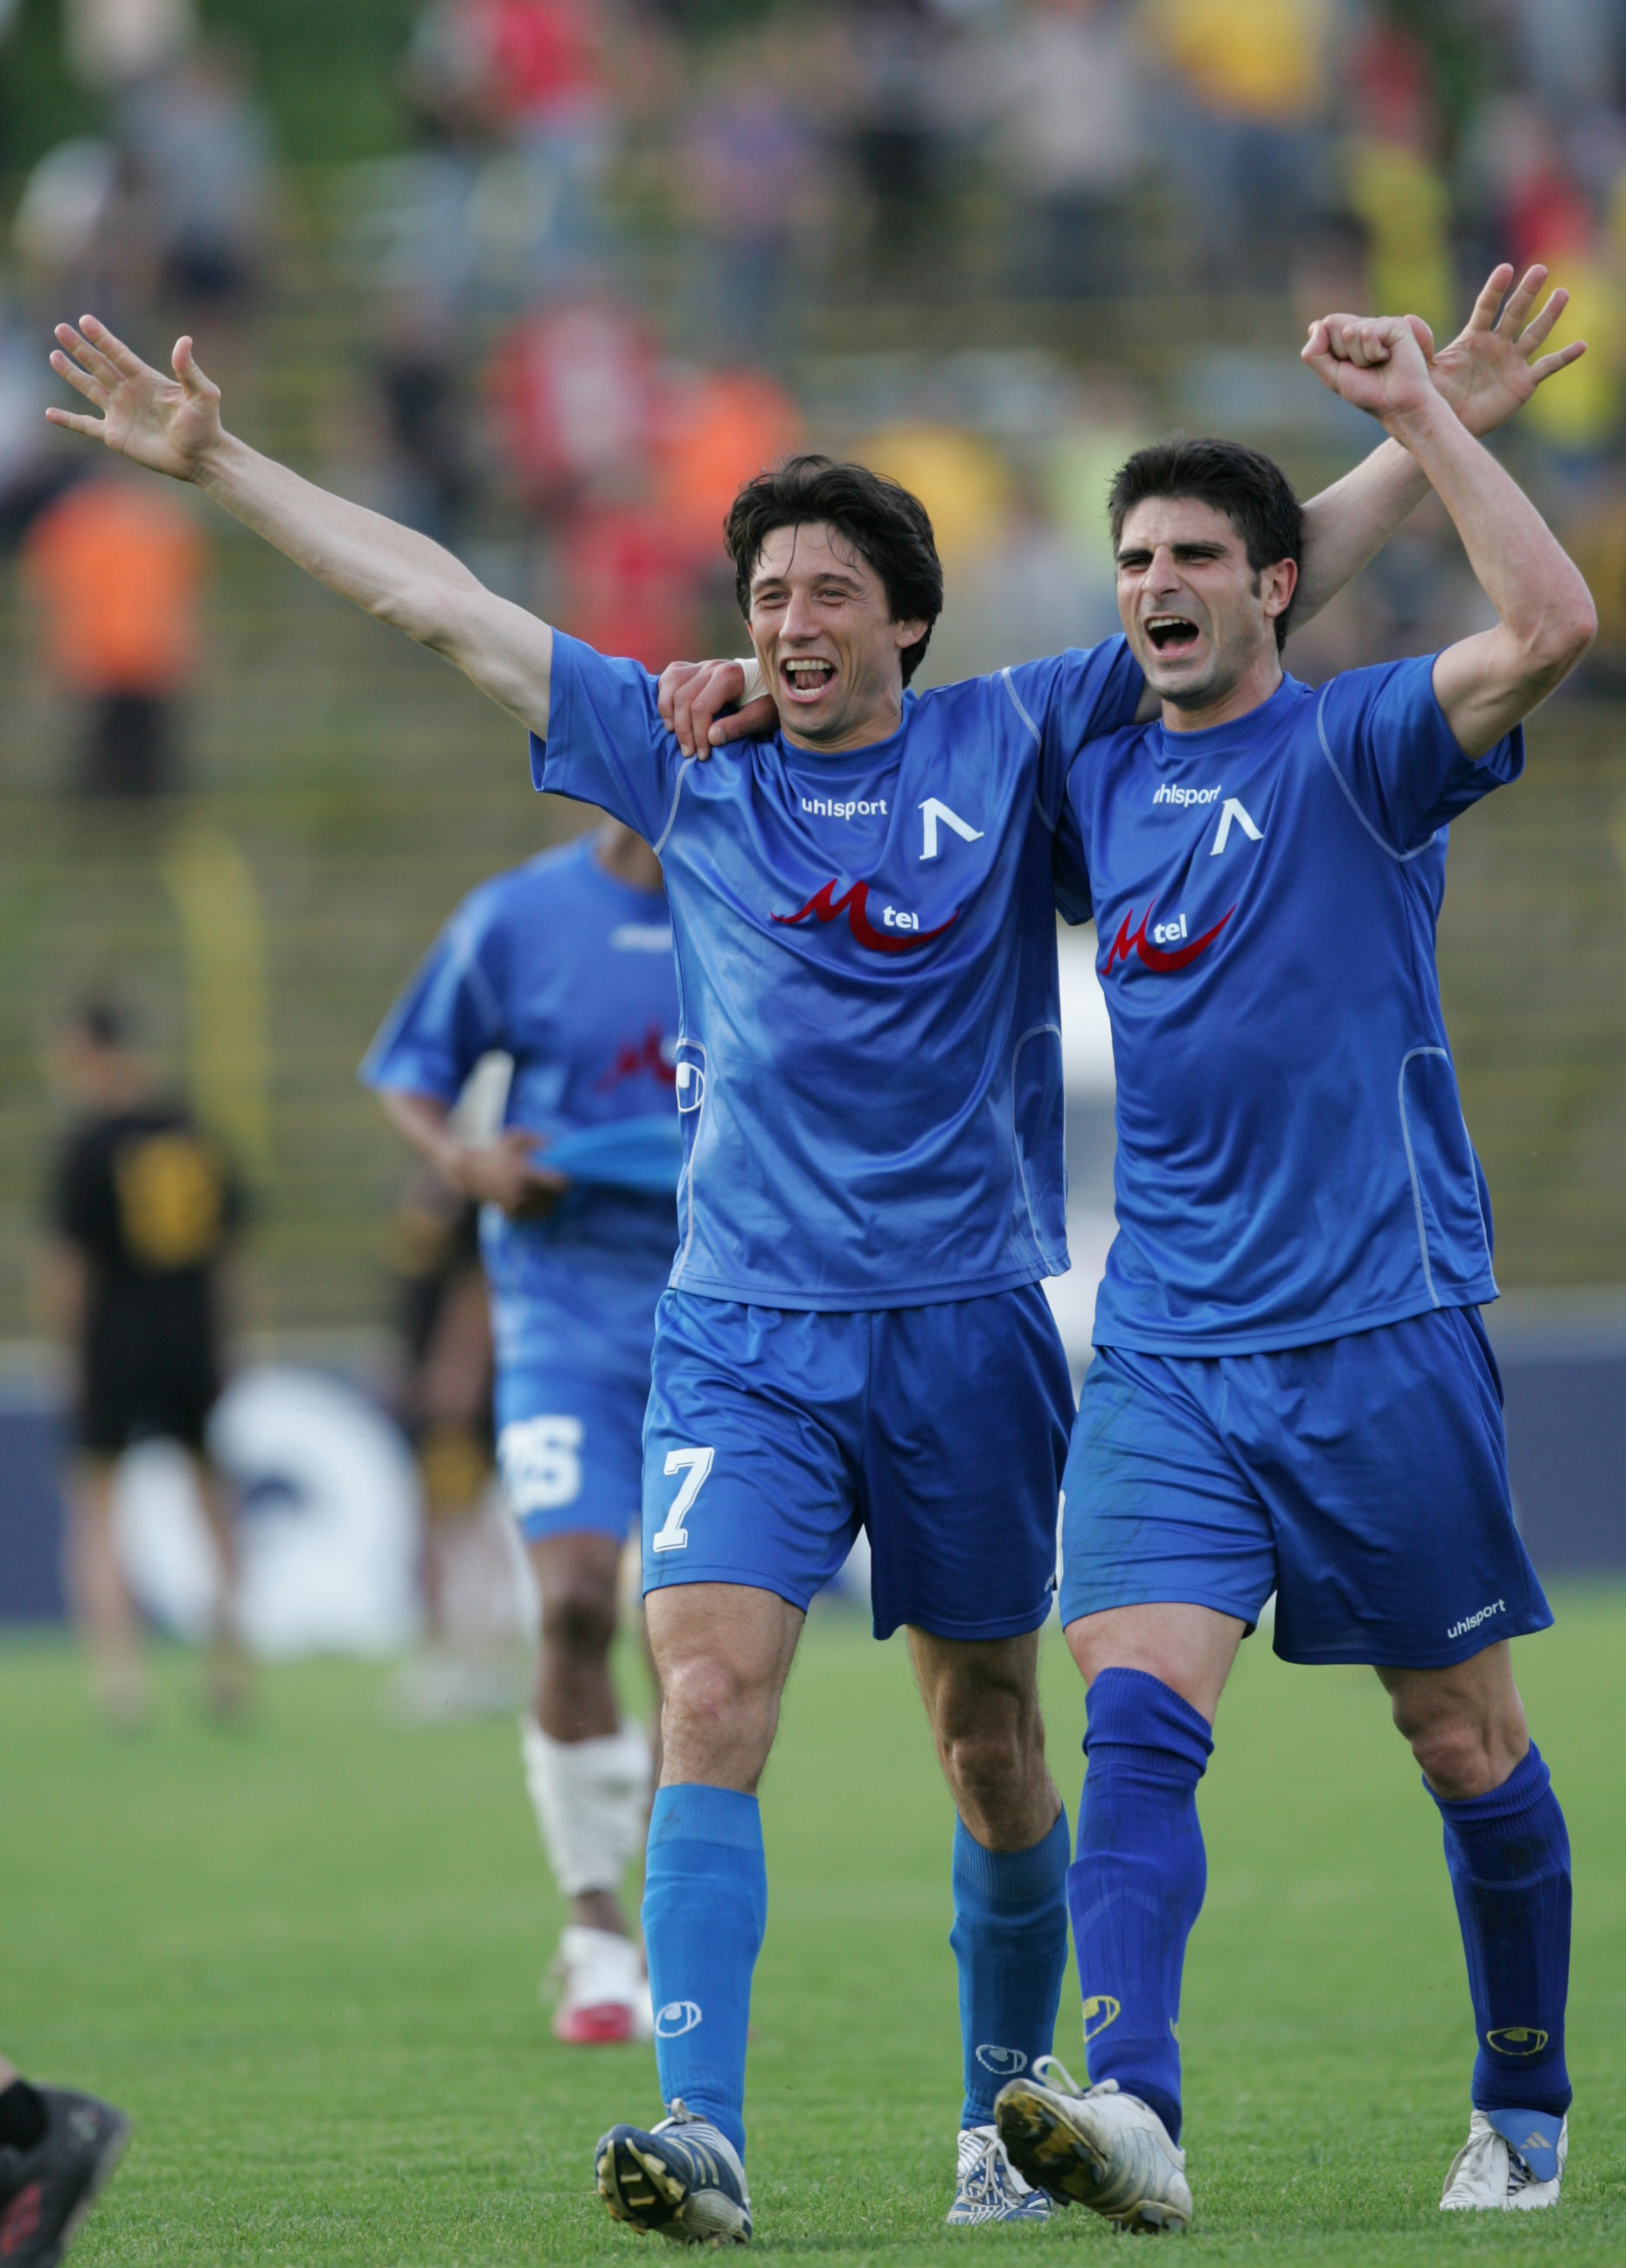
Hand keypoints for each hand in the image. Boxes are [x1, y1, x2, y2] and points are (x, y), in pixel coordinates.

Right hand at [46, 316, 224, 480]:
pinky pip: (85, 426)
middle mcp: (129, 392)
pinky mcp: (115, 435)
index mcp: (146, 379)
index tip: (85, 320)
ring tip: (54, 355)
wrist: (202, 458)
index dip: (102, 338)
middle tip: (60, 329)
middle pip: (99, 365)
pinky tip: (50, 413)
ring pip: (89, 388)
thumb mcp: (203, 394)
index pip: (119, 354)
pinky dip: (68, 420)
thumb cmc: (206, 426)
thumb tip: (184, 340)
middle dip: (79, 348)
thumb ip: (190, 369)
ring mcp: (120, 413)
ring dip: (71, 373)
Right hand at [448, 1129, 567, 1218]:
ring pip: (545, 1211)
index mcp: (525, 1173)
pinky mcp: (510, 1213)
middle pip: (554, 1200)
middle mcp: (521, 1192)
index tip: (566, 1177)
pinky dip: (538, 1211)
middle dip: (559, 1194)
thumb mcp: (516, 1137)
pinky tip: (538, 1202)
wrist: (468, 1171)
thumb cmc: (495, 1150)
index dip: (566, 1182)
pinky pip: (533, 1217)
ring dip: (551, 1204)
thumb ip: (538, 1140)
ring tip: (550, 1195)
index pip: (557, 1184)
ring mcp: (515, 1204)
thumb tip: (558, 1145)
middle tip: (559, 1187)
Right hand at [657, 656, 777, 757]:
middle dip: (683, 730)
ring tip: (673, 732)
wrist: (770, 684)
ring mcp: (701, 665)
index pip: (700, 707)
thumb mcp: (761, 718)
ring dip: (667, 711)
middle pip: (682, 698)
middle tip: (688, 752)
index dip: (698, 734)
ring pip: (670, 683)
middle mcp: (711, 666)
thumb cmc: (767, 702)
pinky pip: (670, 675)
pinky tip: (670, 713)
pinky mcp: (694, 667)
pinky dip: (664, 693)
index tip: (702, 754)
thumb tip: (711, 738)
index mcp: (729, 676)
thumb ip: (738, 727)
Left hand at [1302, 311, 1439, 430]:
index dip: (1328, 351)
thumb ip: (1314, 354)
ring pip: (1349, 331)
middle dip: (1341, 352)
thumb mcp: (1331, 376)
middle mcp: (1364, 325)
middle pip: (1332, 322)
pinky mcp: (1395, 324)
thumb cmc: (1368, 392)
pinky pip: (1367, 333)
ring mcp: (1380, 323)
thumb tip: (1317, 325)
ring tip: (1377, 363)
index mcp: (1349, 334)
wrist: (1396, 405)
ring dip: (1359, 357)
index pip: (1321, 327)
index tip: (1346, 366)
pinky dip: (1373, 353)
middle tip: (1363, 366)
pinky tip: (1388, 358)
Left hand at [1423, 263, 1584, 435]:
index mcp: (1473, 338)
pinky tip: (1581, 346)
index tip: (1505, 269)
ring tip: (1562, 293)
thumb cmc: (1434, 399)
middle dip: (1527, 292)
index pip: (1486, 307)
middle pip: (1515, 313)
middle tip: (1539, 269)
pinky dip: (1564, 358)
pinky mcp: (1523, 382)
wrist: (1447, 429)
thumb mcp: (1426, 372)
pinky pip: (1547, 367)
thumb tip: (1407, 320)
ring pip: (1535, 333)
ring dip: (1549, 315)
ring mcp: (1511, 362)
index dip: (1495, 289)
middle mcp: (1496, 345)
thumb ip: (1421, 347)